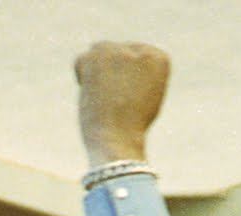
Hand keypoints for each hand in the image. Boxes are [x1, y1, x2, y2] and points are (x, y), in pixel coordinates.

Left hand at [75, 41, 169, 167]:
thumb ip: (136, 72)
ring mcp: (121, 50)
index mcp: (160, 60)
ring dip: (97, 73)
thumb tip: (118, 59)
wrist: (118, 140)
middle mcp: (143, 50)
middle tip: (115, 102)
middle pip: (116, 52)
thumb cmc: (131, 127)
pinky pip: (81, 60)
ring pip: (99, 52)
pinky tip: (93, 94)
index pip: (135, 57)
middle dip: (111, 74)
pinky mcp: (99, 56)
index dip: (127, 80)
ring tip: (105, 98)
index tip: (131, 101)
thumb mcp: (145, 95)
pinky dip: (82, 77)